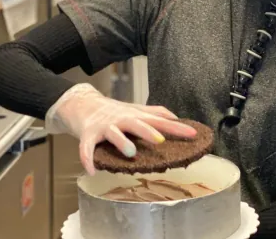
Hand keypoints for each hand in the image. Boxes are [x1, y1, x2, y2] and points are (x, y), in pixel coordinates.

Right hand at [45, 83, 196, 174]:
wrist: (82, 103)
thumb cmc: (113, 111)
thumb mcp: (135, 110)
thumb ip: (154, 113)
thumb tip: (175, 117)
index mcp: (135, 115)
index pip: (158, 120)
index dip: (175, 128)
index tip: (192, 134)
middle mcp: (121, 119)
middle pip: (136, 123)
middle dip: (148, 131)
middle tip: (160, 140)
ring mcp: (104, 127)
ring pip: (113, 133)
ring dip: (121, 142)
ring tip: (131, 152)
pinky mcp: (87, 135)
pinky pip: (86, 148)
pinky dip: (87, 159)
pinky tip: (92, 171)